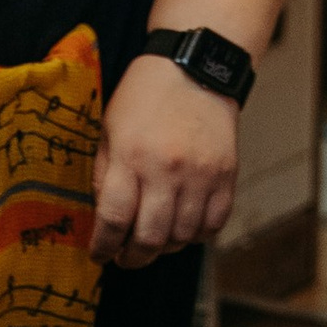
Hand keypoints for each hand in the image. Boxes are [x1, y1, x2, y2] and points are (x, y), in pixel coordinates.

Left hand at [90, 57, 242, 268]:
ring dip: (165, 247)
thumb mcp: (109, 129)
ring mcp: (201, 175)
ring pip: (183, 237)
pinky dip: (197, 236)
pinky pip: (214, 225)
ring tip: (153, 240)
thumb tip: (105, 218)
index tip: (99, 255)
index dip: (103, 246)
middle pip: (150, 237)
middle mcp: (167, 170)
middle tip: (125, 258)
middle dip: (133, 258)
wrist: (194, 69)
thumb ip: (104, 174)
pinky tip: (182, 227)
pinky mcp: (227, 176)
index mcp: (131, 156)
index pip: (114, 218)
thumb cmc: (144, 97)